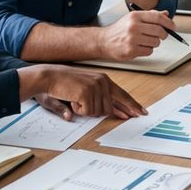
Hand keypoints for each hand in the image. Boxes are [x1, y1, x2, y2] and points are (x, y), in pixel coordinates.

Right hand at [19, 65, 146, 119]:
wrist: (48, 76)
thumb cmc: (63, 84)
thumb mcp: (84, 91)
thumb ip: (99, 101)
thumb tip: (112, 113)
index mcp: (103, 80)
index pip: (122, 94)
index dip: (132, 105)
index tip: (142, 112)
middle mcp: (102, 82)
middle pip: (109, 109)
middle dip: (98, 112)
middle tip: (85, 105)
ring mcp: (96, 86)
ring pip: (98, 112)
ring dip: (85, 110)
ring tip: (75, 98)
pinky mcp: (87, 92)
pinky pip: (87, 112)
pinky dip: (78, 110)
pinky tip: (71, 99)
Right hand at [98, 10, 176, 60]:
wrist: (104, 40)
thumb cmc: (120, 29)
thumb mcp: (134, 18)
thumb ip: (150, 15)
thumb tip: (166, 14)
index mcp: (135, 16)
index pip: (157, 17)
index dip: (168, 22)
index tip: (173, 26)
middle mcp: (133, 26)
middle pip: (159, 31)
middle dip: (164, 34)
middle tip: (162, 35)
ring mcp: (132, 39)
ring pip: (156, 42)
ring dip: (154, 43)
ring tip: (146, 41)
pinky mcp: (131, 51)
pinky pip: (149, 51)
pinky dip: (148, 50)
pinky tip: (140, 47)